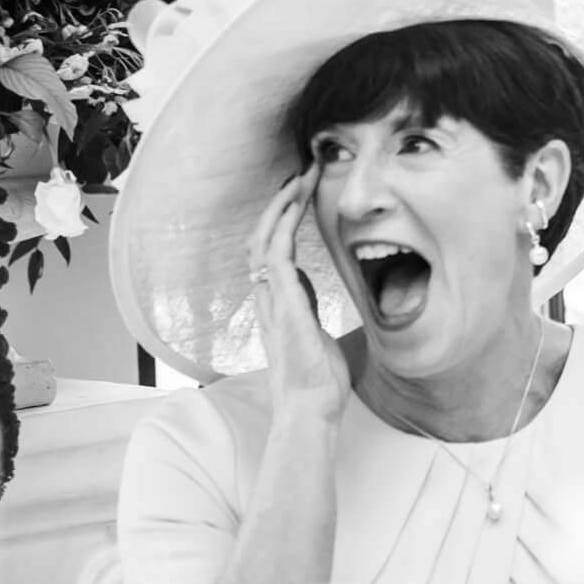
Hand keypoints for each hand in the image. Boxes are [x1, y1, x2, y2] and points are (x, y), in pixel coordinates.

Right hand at [249, 166, 348, 420]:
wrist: (310, 409)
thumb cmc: (317, 382)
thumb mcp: (320, 336)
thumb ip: (313, 313)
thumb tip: (315, 296)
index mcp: (278, 304)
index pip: (273, 251)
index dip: (283, 222)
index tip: (301, 197)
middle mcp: (268, 298)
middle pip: (263, 238)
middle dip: (279, 204)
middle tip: (299, 174)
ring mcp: (271, 300)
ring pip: (265, 239)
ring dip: (281, 206)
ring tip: (298, 177)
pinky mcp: (281, 304)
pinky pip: (275, 254)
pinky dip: (283, 226)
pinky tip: (295, 203)